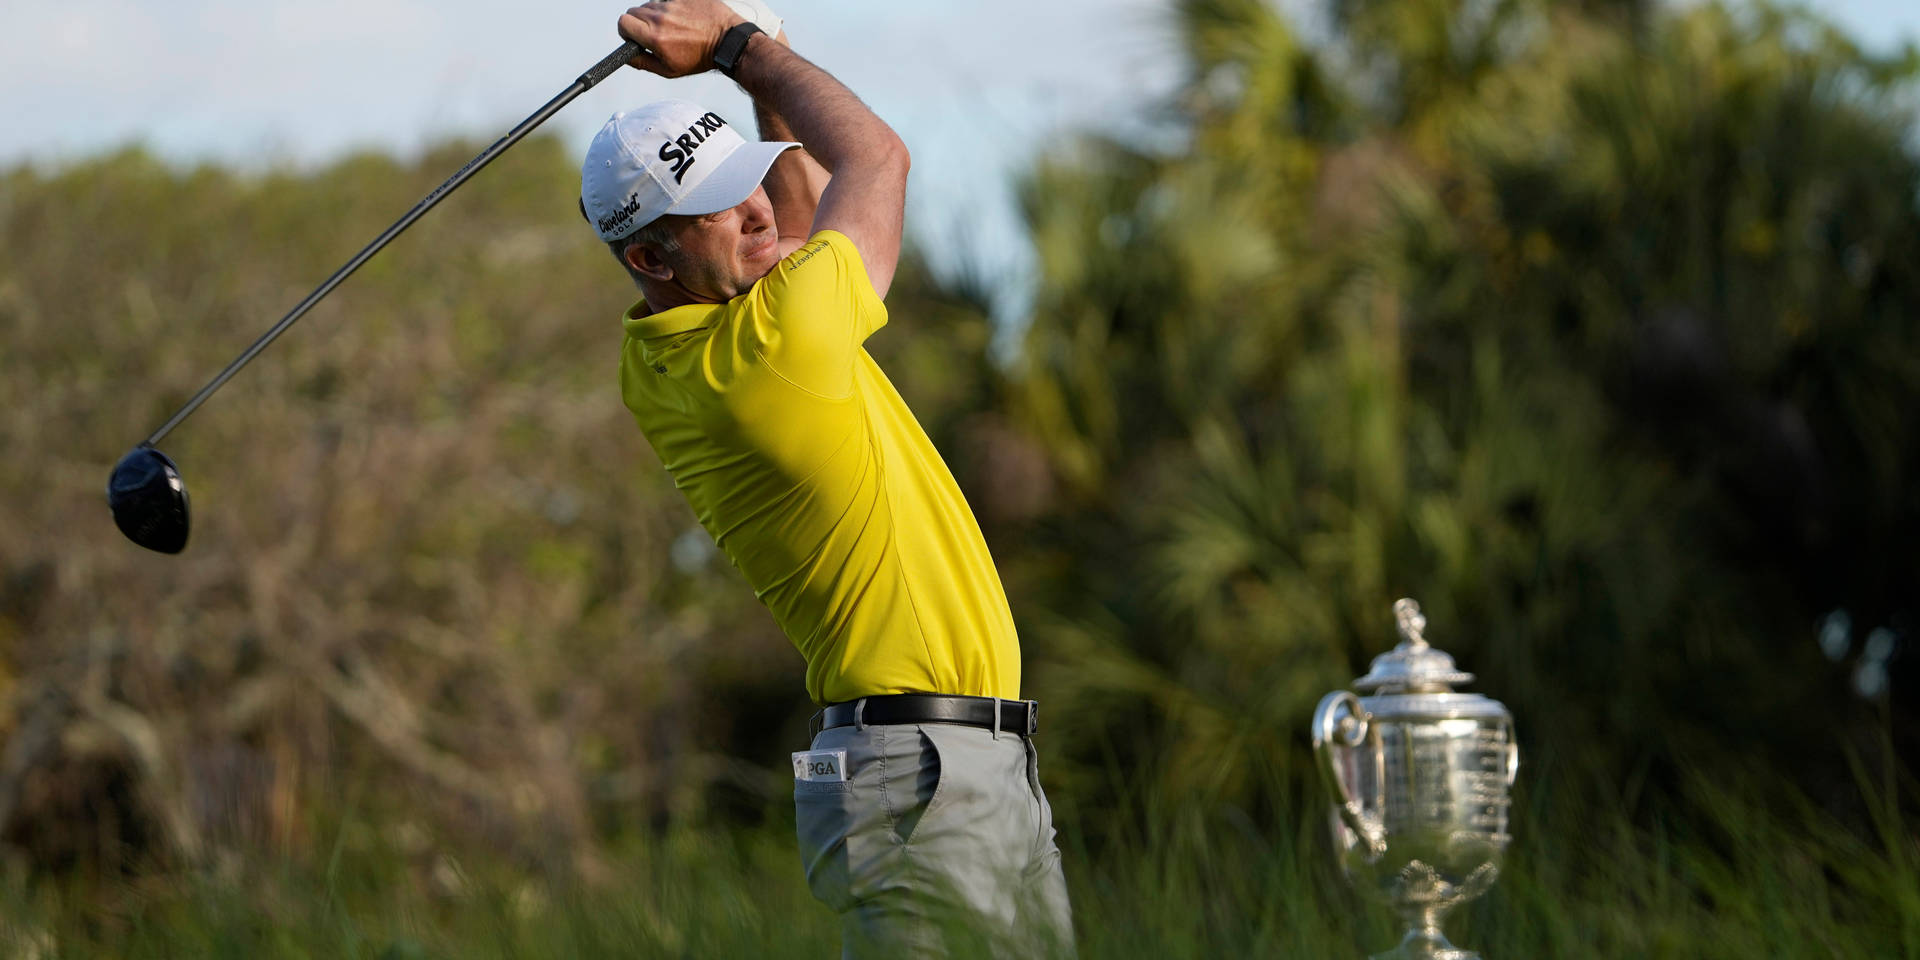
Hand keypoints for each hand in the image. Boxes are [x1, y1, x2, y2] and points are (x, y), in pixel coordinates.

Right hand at [618, 0, 745, 77]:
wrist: (726, 42)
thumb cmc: (700, 57)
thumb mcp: (669, 70)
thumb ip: (643, 62)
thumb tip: (626, 56)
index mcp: (655, 37)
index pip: (623, 23)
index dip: (626, 30)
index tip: (634, 35)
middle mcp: (661, 17)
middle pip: (633, 11)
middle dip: (639, 23)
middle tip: (653, 32)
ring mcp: (672, 3)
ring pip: (649, 4)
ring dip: (655, 14)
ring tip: (673, 26)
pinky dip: (671, 7)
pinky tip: (682, 17)